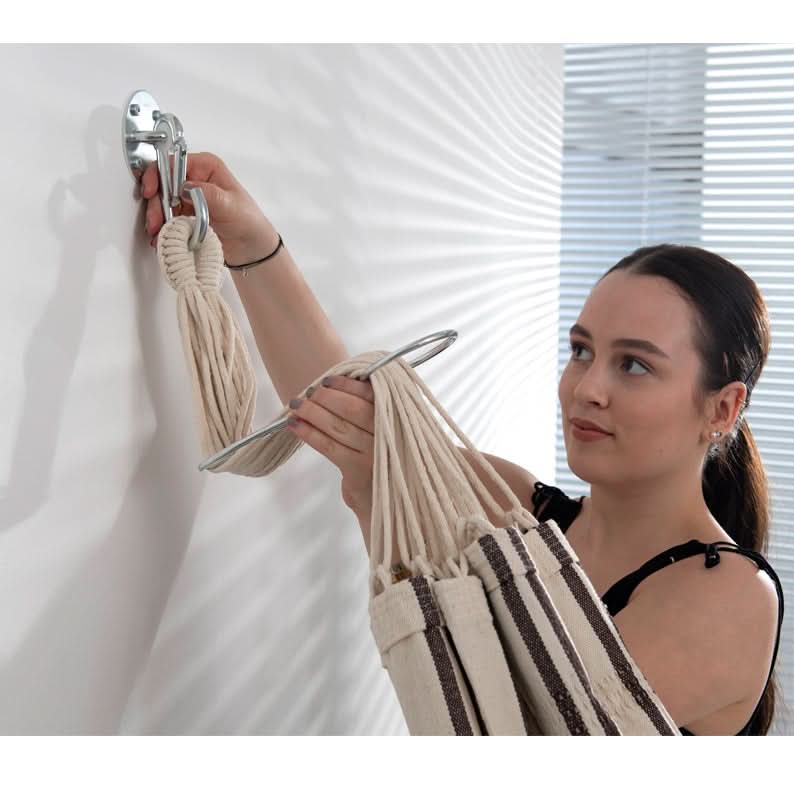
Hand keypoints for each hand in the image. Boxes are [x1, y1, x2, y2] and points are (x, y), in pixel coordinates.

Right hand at [141, 151, 279, 264]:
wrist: (252, 249)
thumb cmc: (249, 222)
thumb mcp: (231, 205)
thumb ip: (208, 194)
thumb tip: (185, 188)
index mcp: (206, 167)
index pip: (173, 163)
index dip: (158, 176)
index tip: (152, 192)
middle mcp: (195, 180)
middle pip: (163, 185)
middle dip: (156, 204)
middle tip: (156, 220)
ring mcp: (188, 200)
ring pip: (162, 205)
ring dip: (157, 219)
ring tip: (159, 233)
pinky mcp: (185, 217)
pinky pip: (167, 220)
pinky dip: (163, 229)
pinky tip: (164, 238)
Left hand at [287, 375, 375, 519]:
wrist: (387, 502)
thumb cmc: (380, 461)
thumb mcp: (384, 433)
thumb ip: (370, 409)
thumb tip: (333, 386)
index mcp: (397, 419)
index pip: (372, 394)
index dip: (348, 385)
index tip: (328, 379)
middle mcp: (389, 435)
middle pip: (353, 409)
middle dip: (326, 397)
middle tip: (308, 392)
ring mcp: (374, 454)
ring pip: (338, 426)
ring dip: (313, 412)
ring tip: (296, 405)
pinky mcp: (358, 471)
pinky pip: (329, 447)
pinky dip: (310, 433)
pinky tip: (296, 425)